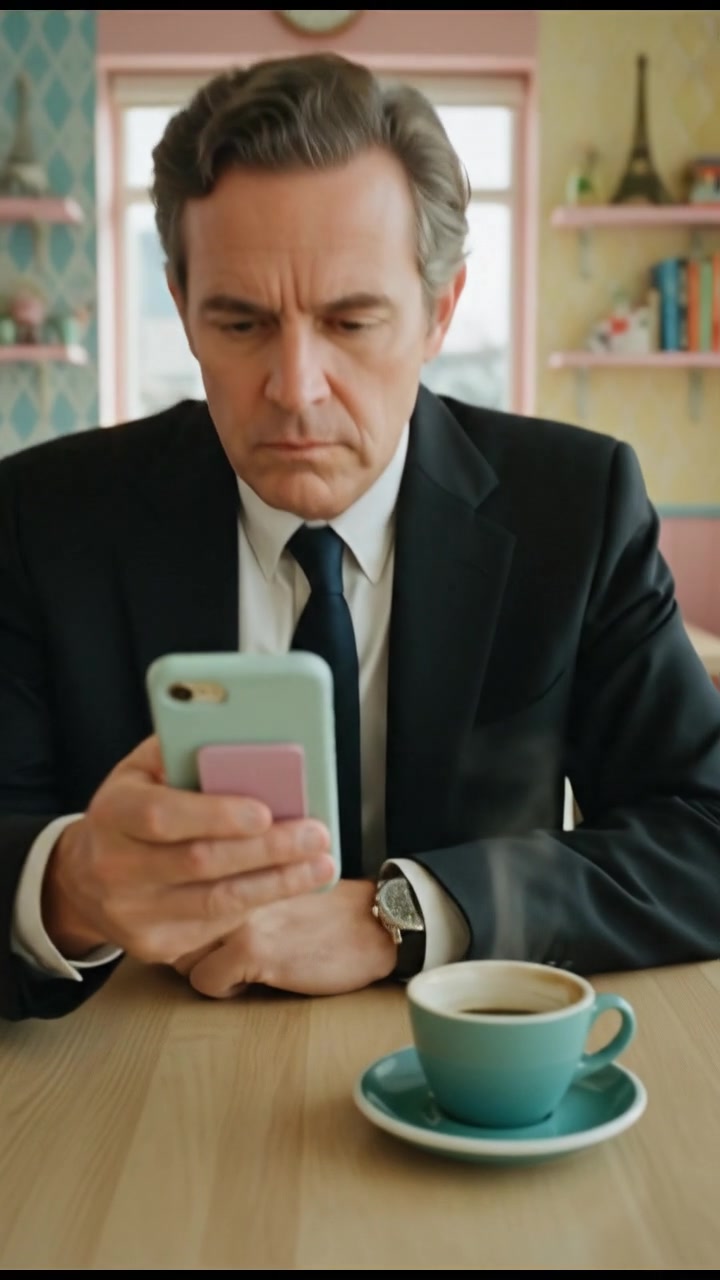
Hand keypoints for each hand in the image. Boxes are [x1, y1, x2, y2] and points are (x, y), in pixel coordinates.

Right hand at [41, 736, 335, 963]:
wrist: (85, 878)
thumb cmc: (131, 810)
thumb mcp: (141, 771)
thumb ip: (182, 752)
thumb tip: (242, 736)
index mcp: (113, 813)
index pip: (161, 816)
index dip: (215, 815)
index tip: (266, 811)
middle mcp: (115, 867)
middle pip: (200, 862)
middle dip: (268, 849)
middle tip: (316, 834)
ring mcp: (133, 913)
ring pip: (217, 902)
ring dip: (278, 883)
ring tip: (320, 863)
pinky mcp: (155, 945)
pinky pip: (217, 926)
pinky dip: (260, 903)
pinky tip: (292, 884)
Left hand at [173, 879, 397, 997]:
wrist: (375, 923)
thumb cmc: (329, 904)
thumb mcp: (280, 877)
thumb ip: (242, 879)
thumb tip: (197, 896)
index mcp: (240, 858)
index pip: (181, 880)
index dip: (182, 907)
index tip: (194, 918)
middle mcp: (233, 880)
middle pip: (172, 917)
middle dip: (184, 939)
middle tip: (212, 948)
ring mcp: (239, 915)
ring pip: (180, 952)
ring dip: (202, 964)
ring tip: (232, 965)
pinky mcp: (252, 951)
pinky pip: (206, 980)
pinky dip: (223, 987)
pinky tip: (249, 980)